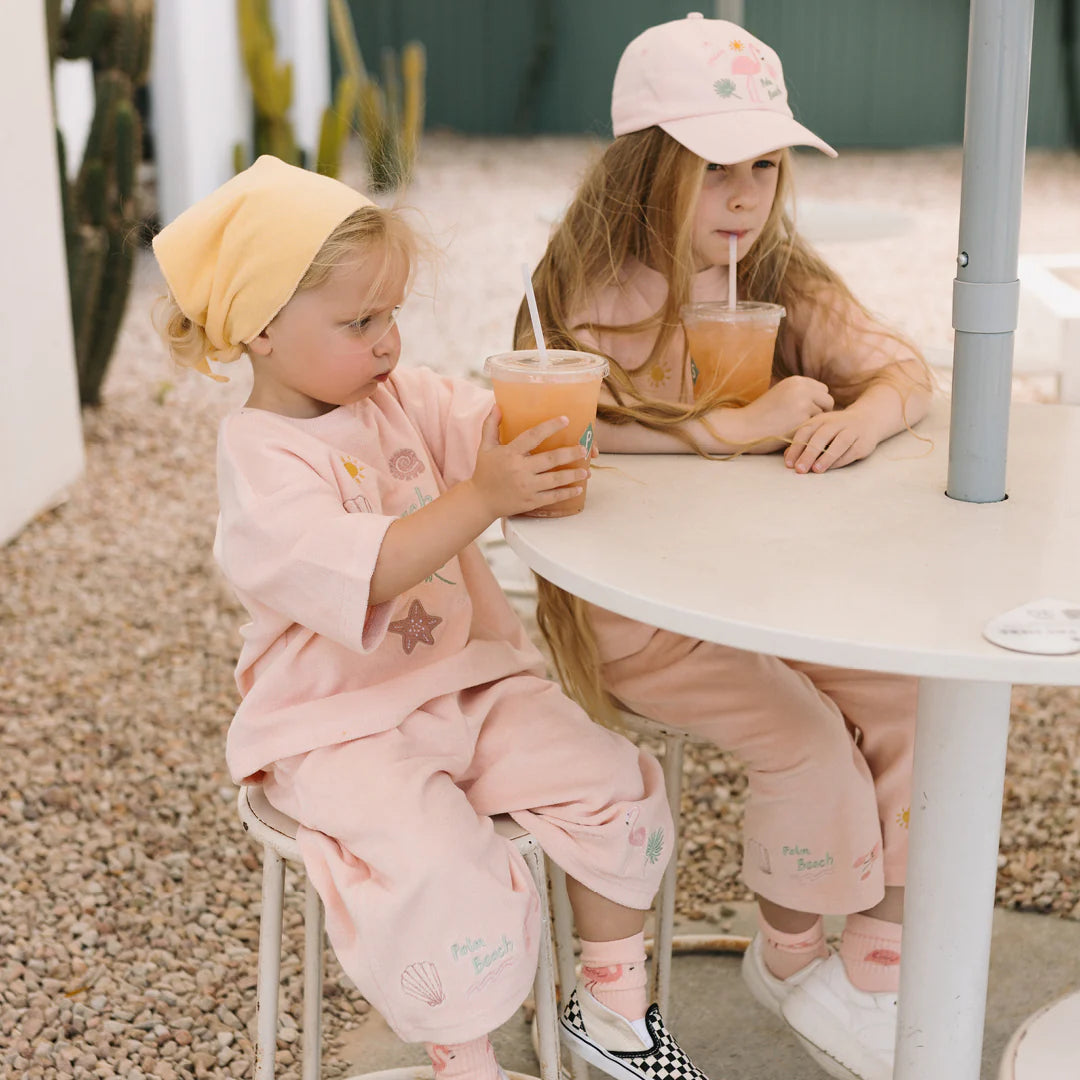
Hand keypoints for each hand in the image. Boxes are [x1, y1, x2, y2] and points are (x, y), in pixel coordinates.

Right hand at [470, 407, 589, 517]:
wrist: (480, 501)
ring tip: (586, 471)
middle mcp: (520, 469)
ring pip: (555, 479)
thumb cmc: (484, 472)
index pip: (533, 436)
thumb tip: (497, 406)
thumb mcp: (485, 447)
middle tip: (584, 449)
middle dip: (570, 454)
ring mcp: (526, 487)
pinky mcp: (530, 502)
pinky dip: (566, 493)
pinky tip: (577, 488)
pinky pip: (552, 497)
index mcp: (510, 453)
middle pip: (550, 459)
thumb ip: (491, 426)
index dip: (550, 427)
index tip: (566, 420)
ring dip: (573, 475)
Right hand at [735, 376, 833, 443]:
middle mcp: (802, 387)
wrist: (744, 428)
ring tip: (794, 429)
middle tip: (805, 424)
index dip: (816, 403)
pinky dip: (807, 432)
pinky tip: (792, 434)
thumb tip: (823, 401)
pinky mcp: (803, 417)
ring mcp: (803, 401)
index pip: (822, 390)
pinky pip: (816, 426)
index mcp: (796, 380)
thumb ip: (799, 395)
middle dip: (820, 412)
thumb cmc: (761, 417)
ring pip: (823, 414)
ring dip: (813, 423)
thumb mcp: (781, 396)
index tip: (805, 415)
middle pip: (827, 399)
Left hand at [785, 407, 881, 472]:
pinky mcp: (863, 442)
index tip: (788, 464)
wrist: (867, 419)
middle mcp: (836, 423)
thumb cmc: (835, 429)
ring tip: (816, 470)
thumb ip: (803, 443)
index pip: (805, 432)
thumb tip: (787, 458)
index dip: (796, 448)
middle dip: (809, 454)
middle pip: (821, 437)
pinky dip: (841, 460)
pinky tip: (831, 468)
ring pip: (839, 443)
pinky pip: (851, 452)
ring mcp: (851, 431)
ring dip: (827, 457)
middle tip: (799, 469)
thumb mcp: (818, 430)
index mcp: (820, 420)